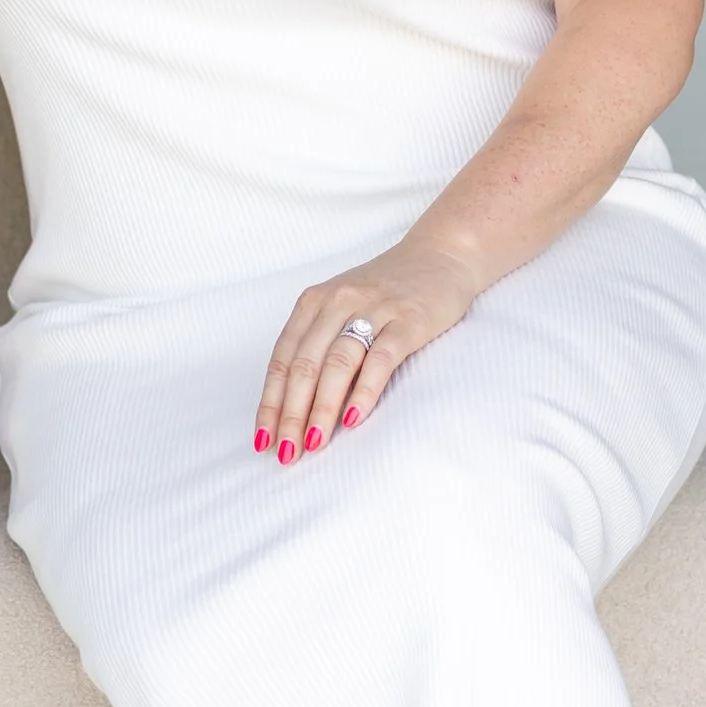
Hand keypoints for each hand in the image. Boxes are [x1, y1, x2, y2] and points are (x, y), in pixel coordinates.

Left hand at [256, 239, 479, 463]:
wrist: (442, 254)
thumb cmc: (388, 289)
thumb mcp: (343, 306)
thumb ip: (320, 343)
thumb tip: (297, 404)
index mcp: (314, 302)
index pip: (283, 359)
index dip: (270, 402)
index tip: (263, 438)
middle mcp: (338, 303)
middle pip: (305, 365)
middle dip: (291, 413)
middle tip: (287, 452)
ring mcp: (374, 310)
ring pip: (337, 363)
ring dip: (321, 407)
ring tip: (314, 442)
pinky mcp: (408, 320)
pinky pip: (381, 359)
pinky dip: (364, 391)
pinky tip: (353, 419)